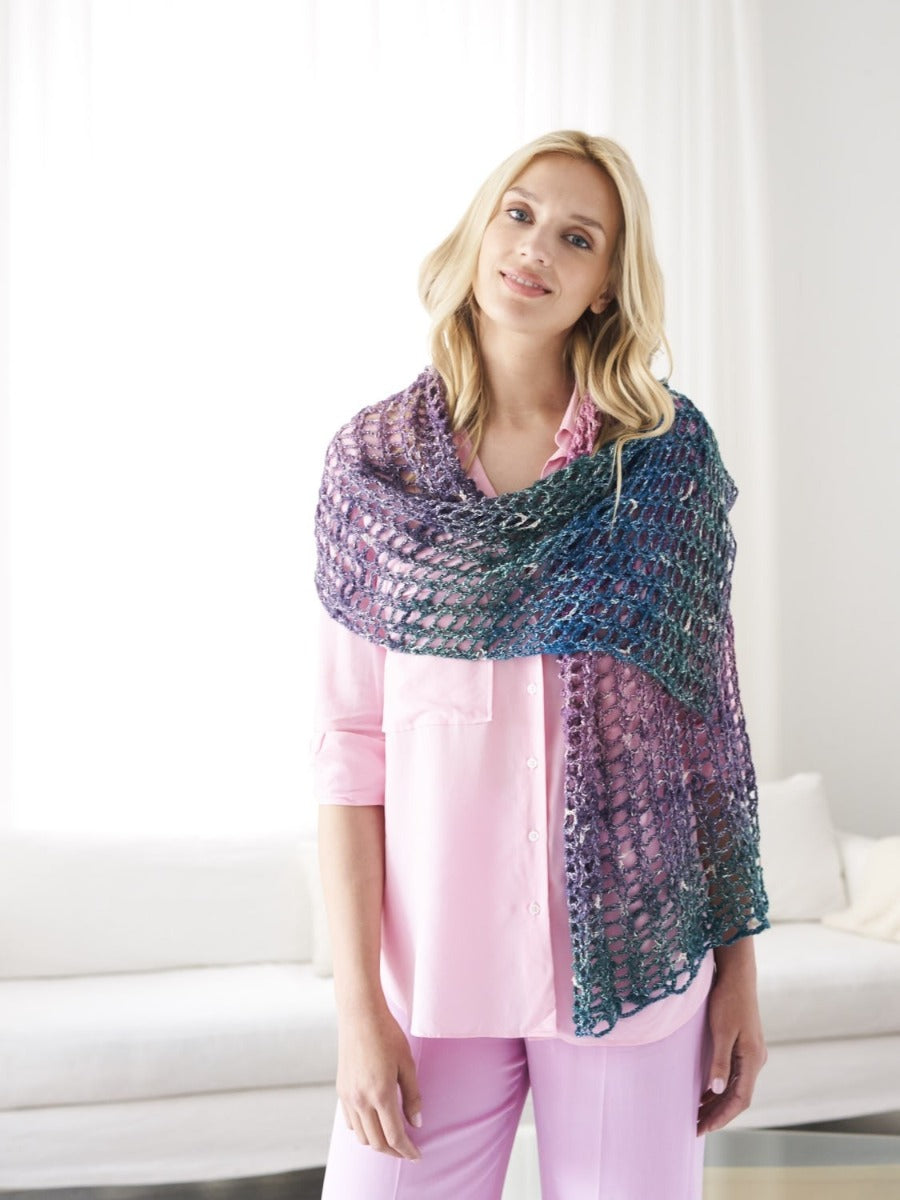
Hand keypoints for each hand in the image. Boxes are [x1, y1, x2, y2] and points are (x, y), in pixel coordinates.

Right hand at [336, 1004, 422, 1160]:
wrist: (360, 1015)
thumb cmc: (388, 1035)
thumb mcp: (407, 1064)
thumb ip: (412, 1096)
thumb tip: (416, 1123)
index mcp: (381, 1094)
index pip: (394, 1136)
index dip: (407, 1150)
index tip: (417, 1155)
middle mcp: (361, 1100)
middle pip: (377, 1142)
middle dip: (394, 1151)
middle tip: (407, 1151)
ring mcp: (348, 1097)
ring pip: (362, 1136)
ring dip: (378, 1143)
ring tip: (392, 1138)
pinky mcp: (341, 1091)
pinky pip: (351, 1122)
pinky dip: (363, 1130)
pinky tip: (374, 1123)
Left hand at [696, 962, 767, 1135]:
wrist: (737, 975)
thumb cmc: (728, 1000)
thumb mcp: (721, 1031)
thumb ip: (720, 1061)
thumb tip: (716, 1091)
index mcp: (753, 1059)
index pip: (740, 1099)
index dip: (722, 1116)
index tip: (703, 1128)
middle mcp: (756, 1059)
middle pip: (738, 1097)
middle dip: (718, 1113)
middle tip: (696, 1126)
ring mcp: (752, 1053)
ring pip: (736, 1087)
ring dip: (718, 1102)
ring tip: (698, 1114)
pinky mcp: (745, 1046)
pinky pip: (735, 1075)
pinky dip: (720, 1087)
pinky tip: (705, 1091)